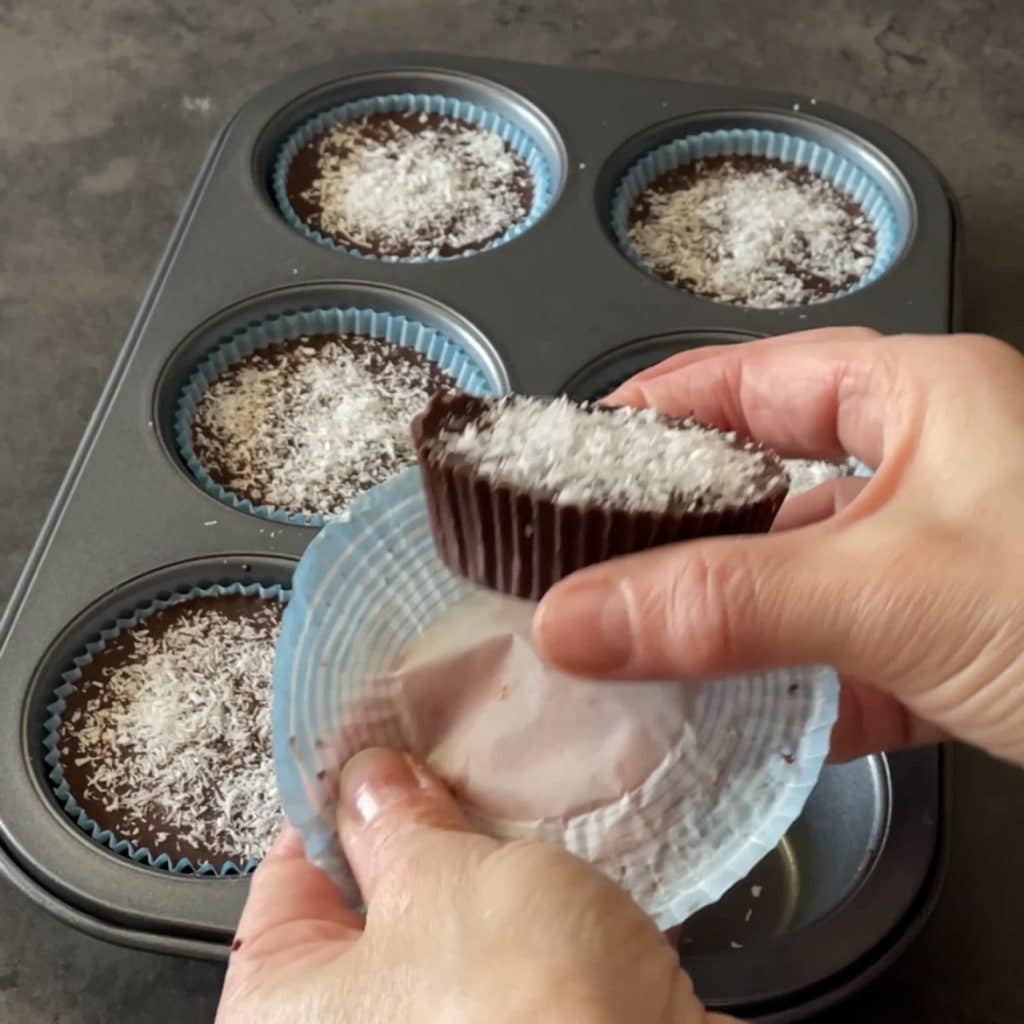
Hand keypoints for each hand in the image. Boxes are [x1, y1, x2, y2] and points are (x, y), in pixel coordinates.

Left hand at [217, 748, 735, 1023]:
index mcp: (283, 1010)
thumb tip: (366, 782)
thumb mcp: (436, 881)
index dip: (334, 800)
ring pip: (444, 923)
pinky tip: (549, 851)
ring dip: (477, 862)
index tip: (372, 747)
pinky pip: (499, 953)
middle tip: (446, 763)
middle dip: (414, 827)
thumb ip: (391, 823)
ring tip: (500, 794)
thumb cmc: (515, 1007)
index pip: (287, 876)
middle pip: (368, 900)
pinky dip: (521, 904)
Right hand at [535, 328, 1023, 766]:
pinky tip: (739, 723)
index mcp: (920, 401)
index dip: (659, 407)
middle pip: (762, 488)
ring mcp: (938, 566)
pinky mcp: (953, 647)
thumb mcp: (897, 591)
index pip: (751, 377)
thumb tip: (579, 617)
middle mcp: (926, 474)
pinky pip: (839, 660)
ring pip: (794, 584)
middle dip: (674, 534)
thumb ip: (727, 605)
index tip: (578, 453)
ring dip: (724, 626)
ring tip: (634, 653)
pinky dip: (788, 693)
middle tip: (586, 567)